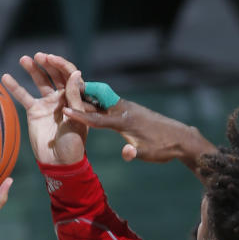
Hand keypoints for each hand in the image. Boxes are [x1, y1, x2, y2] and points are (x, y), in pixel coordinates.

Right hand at [1, 53, 93, 165]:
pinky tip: (6, 77)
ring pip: (40, 81)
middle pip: (54, 75)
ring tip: (24, 59)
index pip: (70, 76)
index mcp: (76, 98)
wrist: (58, 162)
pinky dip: (15, 87)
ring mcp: (48, 103)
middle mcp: (62, 98)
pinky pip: (24, 96)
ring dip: (33, 69)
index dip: (61, 65)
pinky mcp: (35, 111)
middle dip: (47, 64)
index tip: (51, 58)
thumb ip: (74, 97)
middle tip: (39, 56)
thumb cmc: (73, 143)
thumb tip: (76, 73)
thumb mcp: (77, 119)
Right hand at [59, 94, 214, 167]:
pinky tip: (86, 100)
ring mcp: (127, 107)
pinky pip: (108, 101)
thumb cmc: (163, 148)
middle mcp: (124, 109)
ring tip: (66, 89)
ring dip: (85, 93)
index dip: (79, 116)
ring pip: (101, 97)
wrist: (180, 138)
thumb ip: (134, 153)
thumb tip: (126, 153)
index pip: (97, 118)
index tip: (63, 111)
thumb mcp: (148, 154)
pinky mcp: (130, 109)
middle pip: (96, 98)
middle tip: (58, 85)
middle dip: (78, 92)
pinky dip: (95, 99)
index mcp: (125, 121)